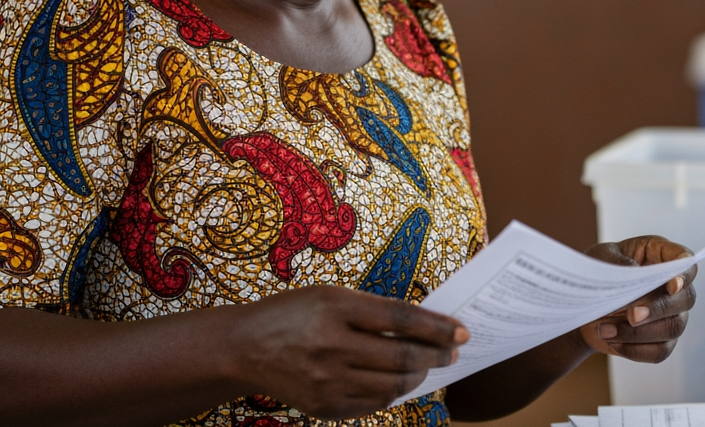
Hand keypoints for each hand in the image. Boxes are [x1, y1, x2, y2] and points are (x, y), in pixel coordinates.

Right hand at [231, 285, 468, 419]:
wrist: (243, 348)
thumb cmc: (292, 314)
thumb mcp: (330, 296)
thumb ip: (373, 311)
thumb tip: (424, 328)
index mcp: (334, 307)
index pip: (401, 319)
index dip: (437, 327)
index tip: (461, 331)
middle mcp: (331, 345)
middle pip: (402, 357)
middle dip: (436, 355)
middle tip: (452, 352)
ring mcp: (326, 381)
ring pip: (393, 386)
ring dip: (419, 376)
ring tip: (428, 366)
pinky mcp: (323, 407)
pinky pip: (373, 405)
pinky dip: (392, 394)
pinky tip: (398, 382)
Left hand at [578, 236, 696, 363]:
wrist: (585, 304)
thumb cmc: (597, 271)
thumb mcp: (600, 259)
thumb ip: (617, 262)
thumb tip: (634, 271)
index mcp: (660, 257)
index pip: (685, 261)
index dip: (684, 274)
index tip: (672, 285)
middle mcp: (673, 287)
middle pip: (686, 299)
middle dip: (658, 309)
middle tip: (631, 315)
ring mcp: (671, 315)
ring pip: (673, 328)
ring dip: (639, 333)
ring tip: (605, 329)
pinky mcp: (662, 341)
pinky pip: (660, 351)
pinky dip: (635, 350)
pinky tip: (614, 342)